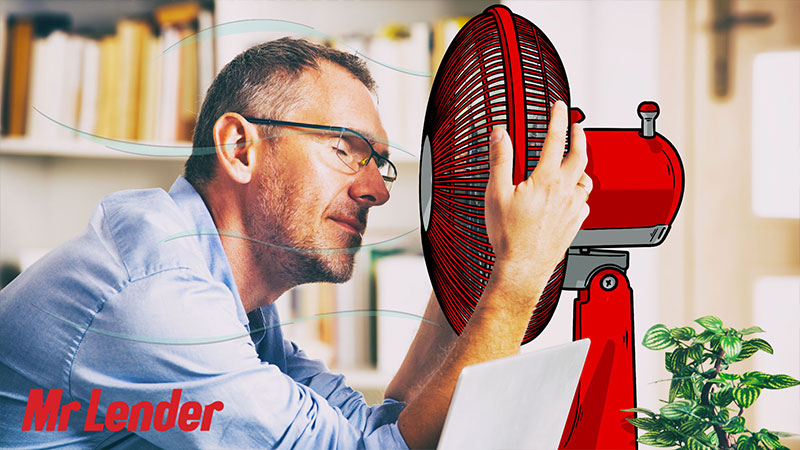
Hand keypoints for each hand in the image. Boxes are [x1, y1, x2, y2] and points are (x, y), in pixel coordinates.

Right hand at [484, 100, 590, 299]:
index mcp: (546, 180)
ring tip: (576, 161)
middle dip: (580, 137)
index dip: (559, 118)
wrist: (522, 268)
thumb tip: (500, 135)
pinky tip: (574, 195)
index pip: (556, 140)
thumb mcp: (496, 193)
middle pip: (580, 156)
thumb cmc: (508, 236)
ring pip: (586, 180)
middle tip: (578, 126)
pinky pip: (585, 203)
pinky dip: (581, 193)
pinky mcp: (575, 224)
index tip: (560, 107)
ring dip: (582, 166)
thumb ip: (500, 160)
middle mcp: (565, 191)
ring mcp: (573, 208)